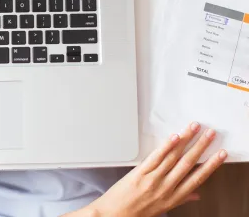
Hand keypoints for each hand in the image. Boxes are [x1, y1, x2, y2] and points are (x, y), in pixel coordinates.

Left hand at [64, 122, 227, 216]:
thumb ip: (181, 199)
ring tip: (194, 128)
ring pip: (174, 157)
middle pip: (188, 163)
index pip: (198, 178)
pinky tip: (174, 137)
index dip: (211, 165)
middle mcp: (166, 187)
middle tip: (210, 134)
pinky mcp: (140, 173)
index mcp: (173, 197)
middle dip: (201, 147)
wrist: (114, 215)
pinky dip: (166, 146)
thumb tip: (195, 195)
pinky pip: (156, 157)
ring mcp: (153, 179)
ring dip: (186, 140)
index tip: (220, 155)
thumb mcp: (163, 208)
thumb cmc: (138, 212)